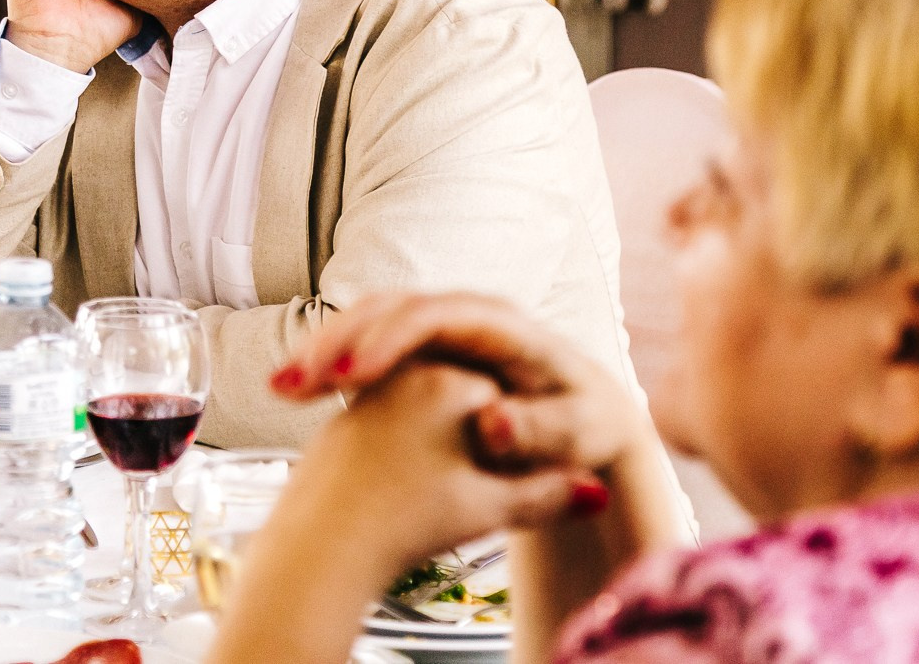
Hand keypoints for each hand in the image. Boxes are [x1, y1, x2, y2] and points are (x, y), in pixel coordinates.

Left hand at [207, 363, 591, 663]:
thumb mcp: (487, 510)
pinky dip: (406, 436)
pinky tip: (412, 473)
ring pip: (420, 384)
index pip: (497, 380)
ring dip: (441, 426)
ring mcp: (373, 389)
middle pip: (460, 377)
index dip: (517, 416)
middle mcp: (408, 371)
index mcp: (449, 377)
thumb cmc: (404, 522)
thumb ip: (546, 493)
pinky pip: (387, 402)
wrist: (319, 548)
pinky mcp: (347, 413)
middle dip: (478, 415)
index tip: (522, 454)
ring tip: (449, 479)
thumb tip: (599, 493)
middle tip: (488, 463)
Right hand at [272, 292, 653, 478]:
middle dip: (339, 340)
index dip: (391, 340)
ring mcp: (437, 327)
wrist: (577, 419)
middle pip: (389, 309)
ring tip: (283, 388)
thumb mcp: (575, 435)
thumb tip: (490, 423)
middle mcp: (464, 315)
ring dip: (322, 349)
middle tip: (298, 383)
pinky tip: (289, 391)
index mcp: (504, 327)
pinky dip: (324, 362)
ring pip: (366, 319)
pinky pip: (360, 341)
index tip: (351, 375)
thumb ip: (540, 432)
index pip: (438, 317)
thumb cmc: (581, 427)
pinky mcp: (414, 346)